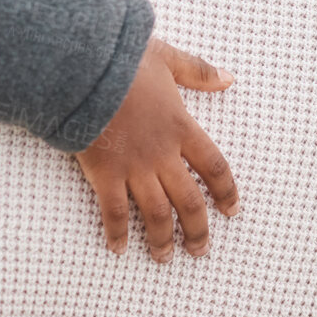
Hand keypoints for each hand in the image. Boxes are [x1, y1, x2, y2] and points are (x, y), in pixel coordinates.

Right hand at [73, 38, 237, 261]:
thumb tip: (228, 78)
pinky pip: (114, 212)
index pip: (214, 167)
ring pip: (157, 214)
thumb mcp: (167, 58)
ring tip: (164, 257)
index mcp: (180, 127)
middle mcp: (162, 154)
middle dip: (197, 230)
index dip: (225, 192)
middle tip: (199, 250)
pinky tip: (119, 249)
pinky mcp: (105, 174)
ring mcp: (134, 167)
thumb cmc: (124, 61)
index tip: (231, 211)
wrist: (85, 68)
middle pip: (189, 202)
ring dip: (162, 239)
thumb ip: (198, 71)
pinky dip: (117, 233)